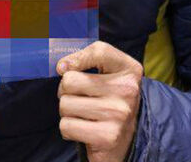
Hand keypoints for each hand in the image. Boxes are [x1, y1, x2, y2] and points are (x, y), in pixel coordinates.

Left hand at [56, 41, 142, 161]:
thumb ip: (87, 59)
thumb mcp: (109, 72)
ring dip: (66, 111)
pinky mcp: (107, 137)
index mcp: (129, 69)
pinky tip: (82, 128)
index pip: (99, 51)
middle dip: (65, 90)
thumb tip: (62, 67)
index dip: (76, 58)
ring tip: (81, 113)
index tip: (65, 68)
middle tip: (76, 96)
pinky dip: (68, 128)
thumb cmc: (110, 98)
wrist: (128, 138)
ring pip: (65, 104)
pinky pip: (66, 126)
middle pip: (70, 81)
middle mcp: (127, 90)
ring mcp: (118, 114)